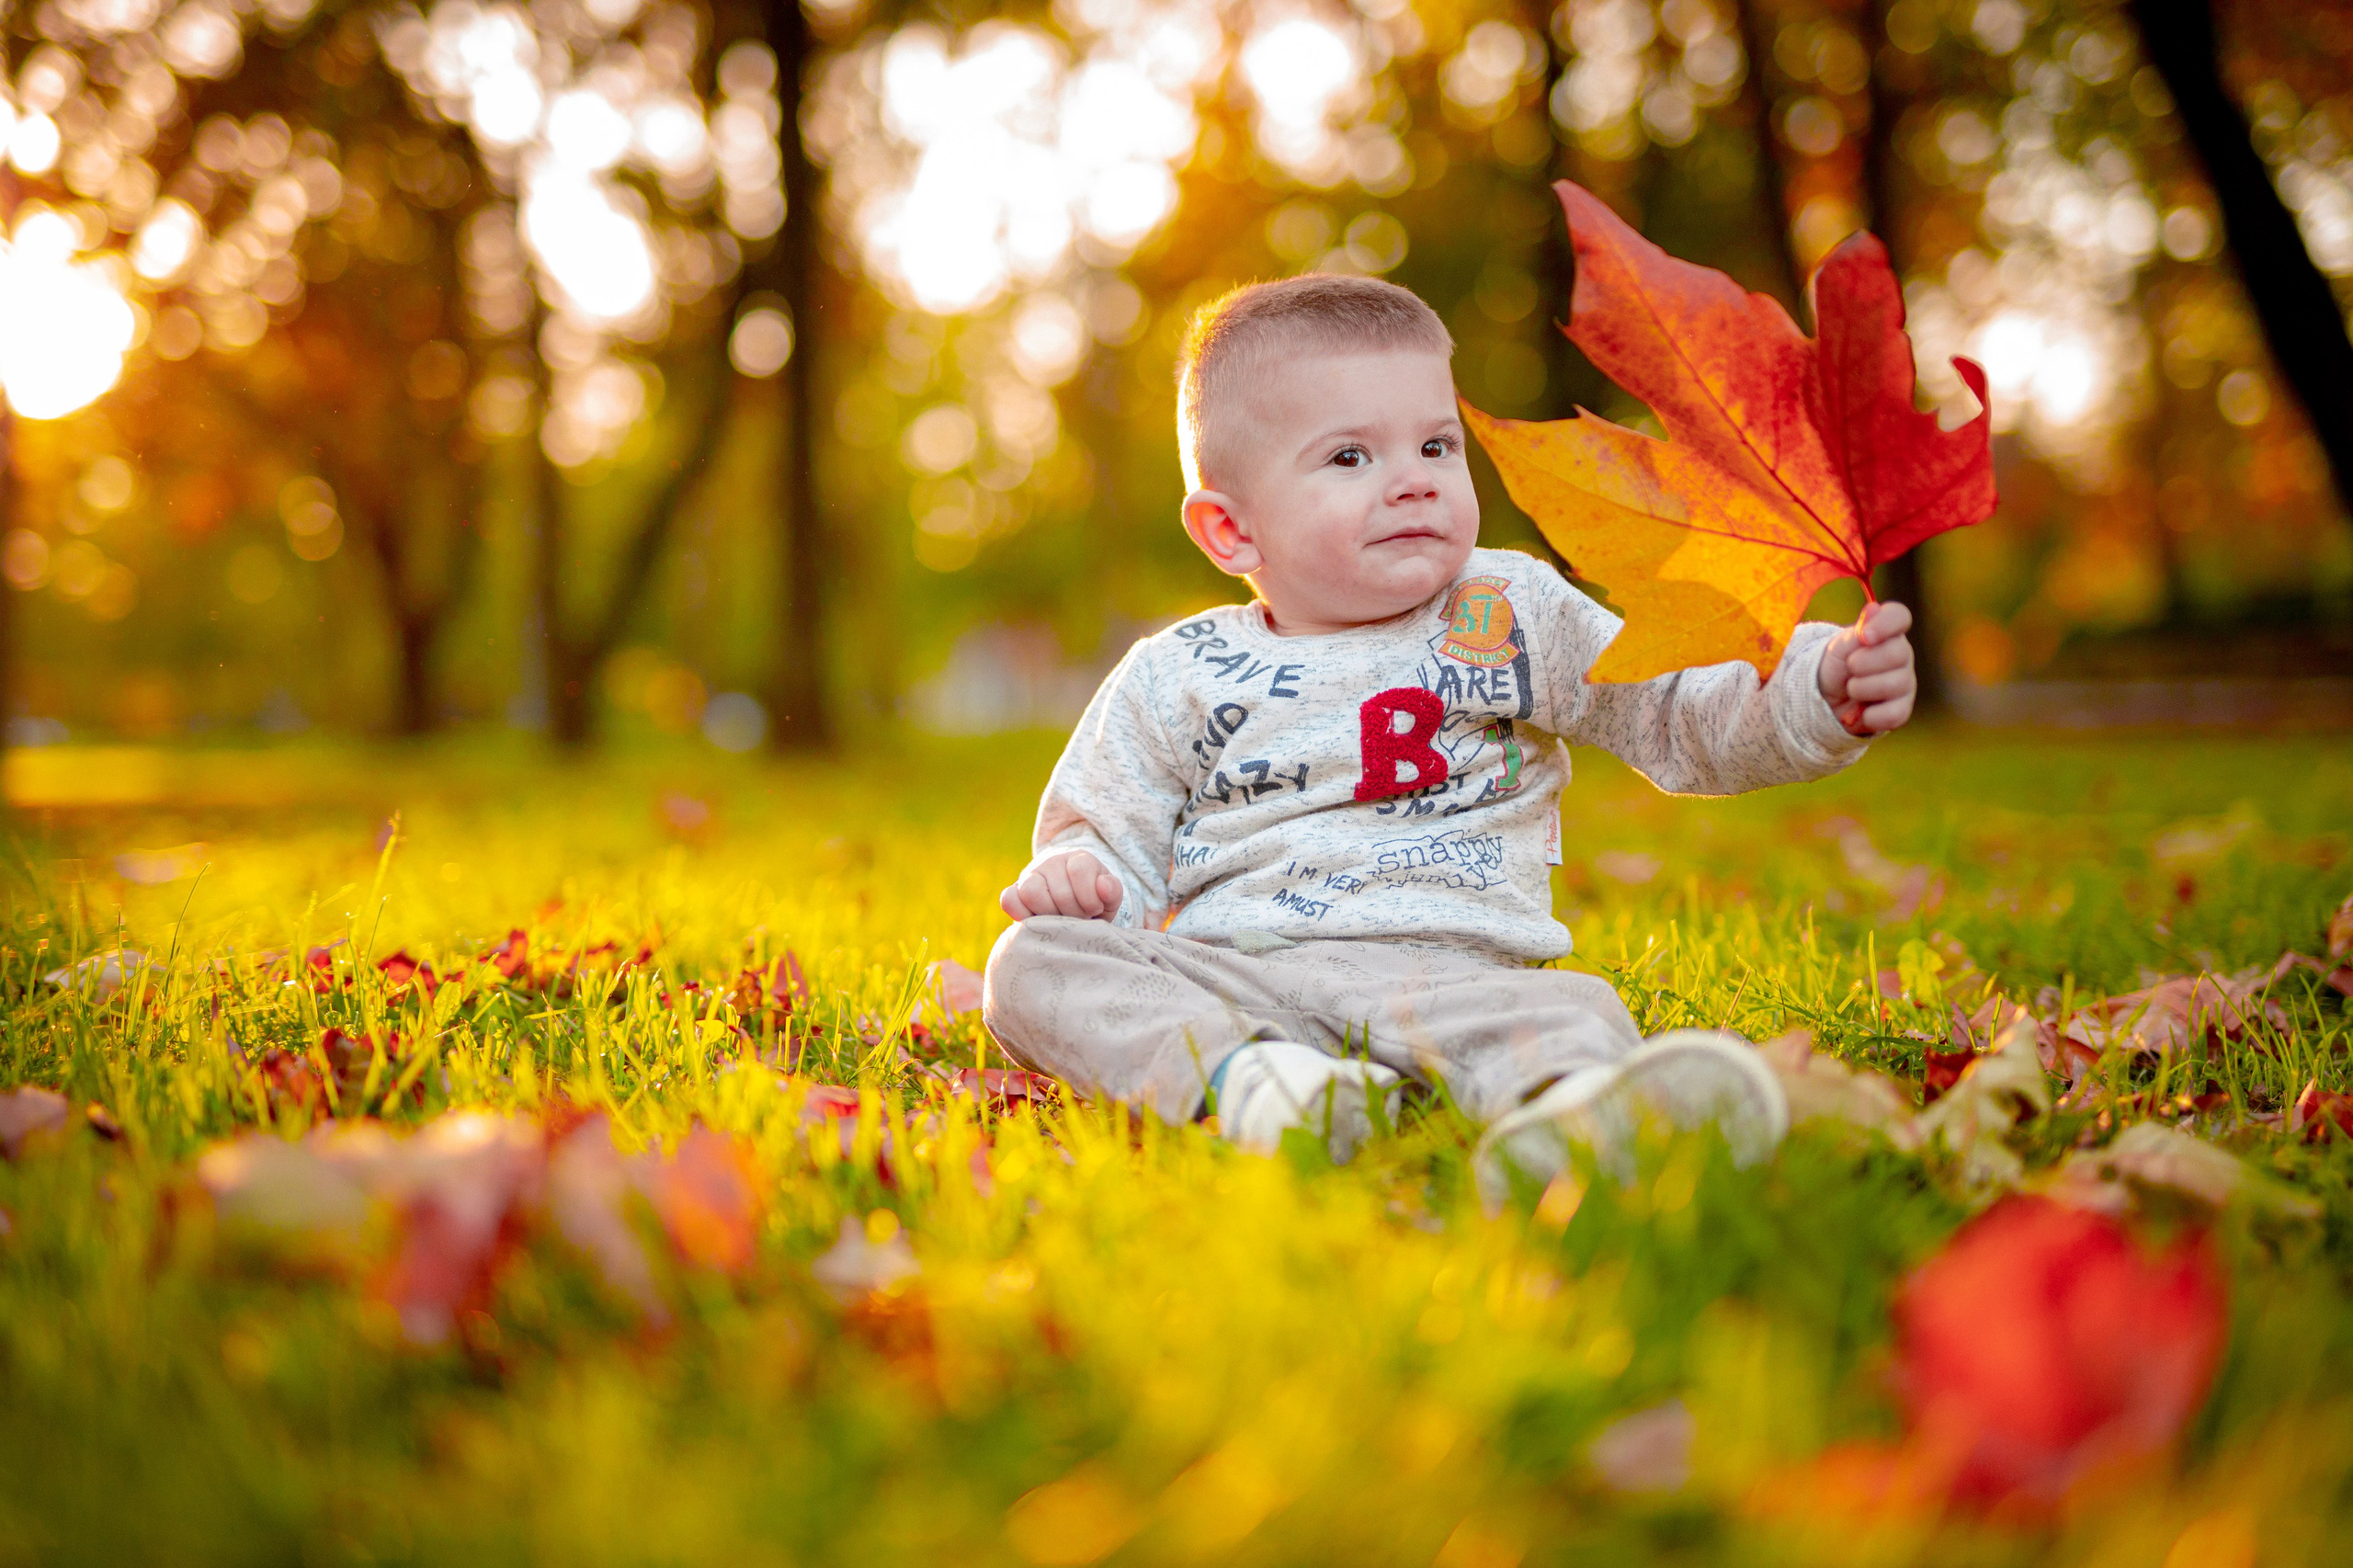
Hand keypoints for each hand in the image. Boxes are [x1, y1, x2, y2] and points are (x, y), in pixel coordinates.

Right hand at [999, 851, 1124, 921]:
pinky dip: (1021, 914)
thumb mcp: (1109, 899)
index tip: (1094, 910)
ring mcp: (1030, 876)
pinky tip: (1039, 922)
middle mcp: (1052, 862)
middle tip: (1078, 919)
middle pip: (1059, 890)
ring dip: (1049, 915)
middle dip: (1073, 913)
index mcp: (1078, 859)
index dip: (1089, 898)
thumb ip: (1112, 892)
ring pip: (1031, 892)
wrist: (1074, 904)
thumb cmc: (1094, 903)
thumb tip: (1103, 885)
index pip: (1080, 870)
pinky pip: (1009, 900)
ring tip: (1060, 921)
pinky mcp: (1014, 892)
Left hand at [1818, 600, 1915, 735]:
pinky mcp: (1902, 709)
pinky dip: (1869, 715)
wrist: (1826, 700)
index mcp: (1887, 632)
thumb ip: (1856, 632)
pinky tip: (1858, 711)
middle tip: (1850, 667)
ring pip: (1895, 685)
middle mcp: (1902, 654)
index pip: (1899, 616)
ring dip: (1861, 689)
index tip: (1865, 636)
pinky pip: (1894, 713)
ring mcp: (1905, 682)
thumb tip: (1873, 609)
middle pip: (1898, 653)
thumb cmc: (1836, 667)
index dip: (1885, 624)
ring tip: (1851, 689)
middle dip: (1864, 663)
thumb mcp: (1839, 648)